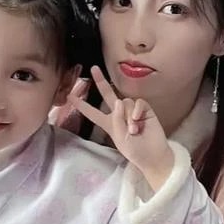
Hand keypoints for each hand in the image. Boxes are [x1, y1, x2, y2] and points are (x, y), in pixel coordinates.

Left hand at [70, 66, 173, 191]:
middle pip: (108, 94)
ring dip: (127, 117)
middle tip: (94, 68)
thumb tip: (119, 100)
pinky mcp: (145, 110)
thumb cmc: (135, 150)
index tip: (70, 96)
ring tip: (134, 130)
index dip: (82, 105)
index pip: (93, 112)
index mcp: (109, 123)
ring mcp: (132, 110)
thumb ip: (116, 119)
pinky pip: (137, 103)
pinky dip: (136, 110)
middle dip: (100, 81)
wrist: (153, 155)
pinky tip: (138, 120)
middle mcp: (119, 114)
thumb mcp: (119, 137)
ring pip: (124, 102)